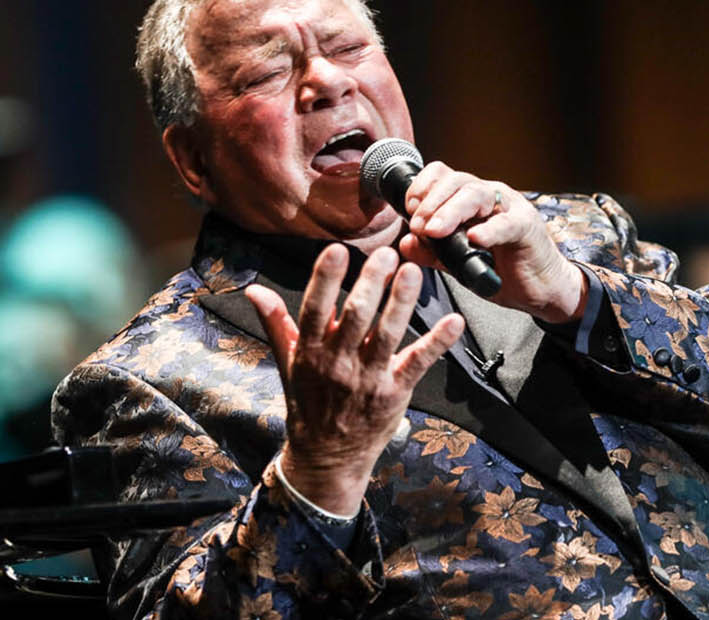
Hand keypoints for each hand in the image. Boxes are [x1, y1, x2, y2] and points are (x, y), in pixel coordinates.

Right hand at [245, 244, 462, 515]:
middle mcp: (338, 363)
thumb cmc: (308, 403)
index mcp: (310, 352)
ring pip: (387, 334)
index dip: (324, 279)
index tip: (336, 250)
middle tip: (385, 252)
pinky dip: (438, 342)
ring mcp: (368, 379)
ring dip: (401, 302)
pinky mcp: (394, 393)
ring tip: (413, 272)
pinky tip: (454, 322)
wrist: (327, 458)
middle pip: (356, 316)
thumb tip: (254, 289)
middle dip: (371, 282)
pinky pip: (418, 363)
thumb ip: (275, 322)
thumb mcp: (287, 363)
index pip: (314, 309)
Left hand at [398, 162, 586, 323]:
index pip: (442, 175)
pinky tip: (474, 238)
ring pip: (477, 195)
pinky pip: (507, 222)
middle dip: (431, 202)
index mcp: (469, 200)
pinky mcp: (527, 225)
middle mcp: (488, 196)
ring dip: (451, 211)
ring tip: (434, 231)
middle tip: (417, 226)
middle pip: (456, 181)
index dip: (422, 187)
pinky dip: (489, 229)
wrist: (538, 288)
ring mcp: (509, 207)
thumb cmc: (499, 268)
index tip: (408, 209)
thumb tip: (405, 243)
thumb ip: (431, 252)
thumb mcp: (457, 262)